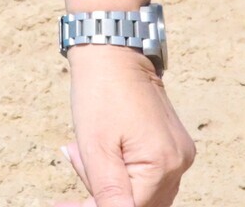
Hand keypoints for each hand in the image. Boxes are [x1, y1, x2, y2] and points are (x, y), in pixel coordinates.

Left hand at [58, 46, 193, 206]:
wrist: (114, 52)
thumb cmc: (101, 93)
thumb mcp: (96, 146)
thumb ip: (107, 191)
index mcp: (162, 165)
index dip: (95, 206)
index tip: (64, 202)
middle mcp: (179, 164)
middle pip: (139, 203)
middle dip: (104, 192)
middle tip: (77, 158)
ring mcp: (180, 155)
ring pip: (144, 192)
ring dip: (114, 182)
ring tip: (90, 151)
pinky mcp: (175, 147)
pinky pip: (151, 176)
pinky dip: (126, 172)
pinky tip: (108, 149)